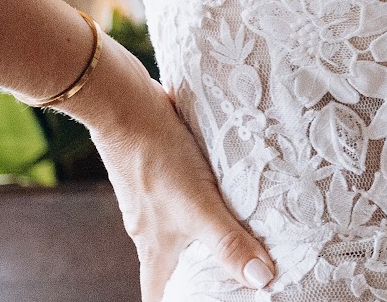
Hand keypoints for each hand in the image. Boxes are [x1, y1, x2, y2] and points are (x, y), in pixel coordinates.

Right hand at [67, 36, 276, 300]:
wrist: (124, 104)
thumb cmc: (159, 157)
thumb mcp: (200, 205)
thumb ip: (229, 242)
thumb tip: (262, 280)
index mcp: (154, 250)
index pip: (158, 297)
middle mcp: (148, 231)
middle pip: (170, 268)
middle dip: (196, 275)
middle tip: (230, 276)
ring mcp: (149, 201)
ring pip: (176, 232)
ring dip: (201, 237)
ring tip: (237, 232)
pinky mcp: (155, 173)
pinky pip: (178, 200)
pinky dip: (199, 203)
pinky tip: (220, 188)